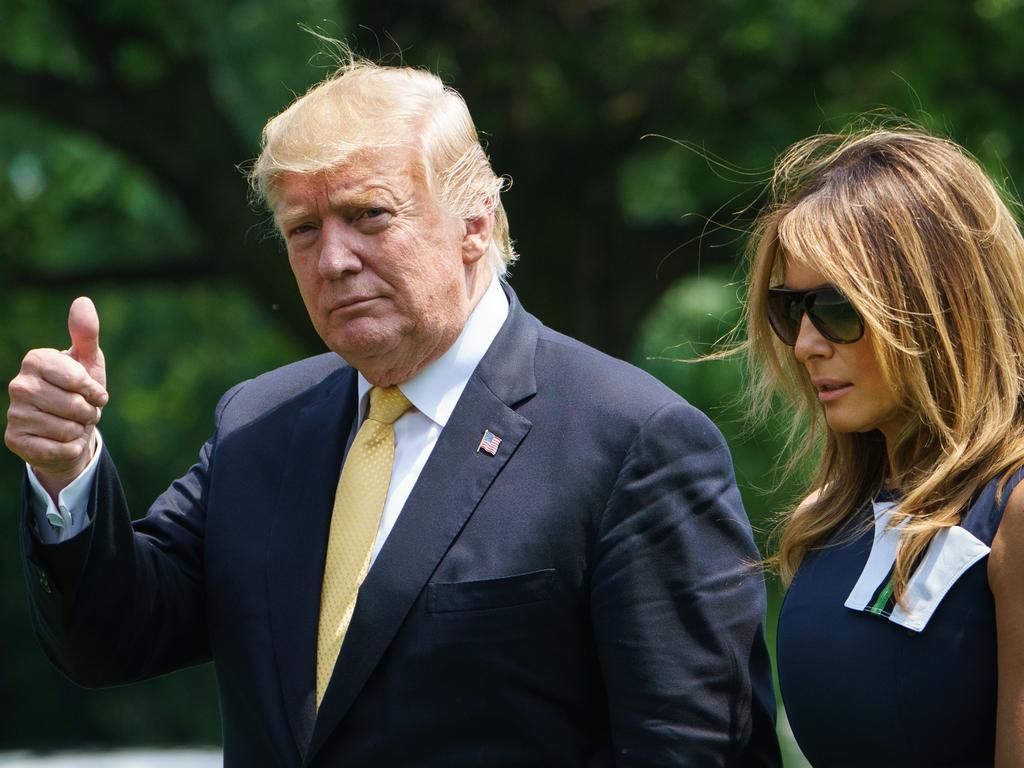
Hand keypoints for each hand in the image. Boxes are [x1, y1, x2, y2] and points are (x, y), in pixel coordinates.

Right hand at [5, 297, 108, 499]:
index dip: (93, 391)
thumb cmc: (80, 392)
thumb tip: (83, 301)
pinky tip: (62, 441)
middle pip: (74, 406)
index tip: (92, 392)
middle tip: (81, 411)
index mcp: (35, 360)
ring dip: (78, 430)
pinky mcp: (14, 439)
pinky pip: (57, 449)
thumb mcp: (89, 362)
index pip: (78, 380)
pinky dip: (69, 448)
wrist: (69, 430)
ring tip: (71, 424)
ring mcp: (13, 413)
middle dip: (88, 412)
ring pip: (67, 429)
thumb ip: (86, 334)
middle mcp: (18, 384)